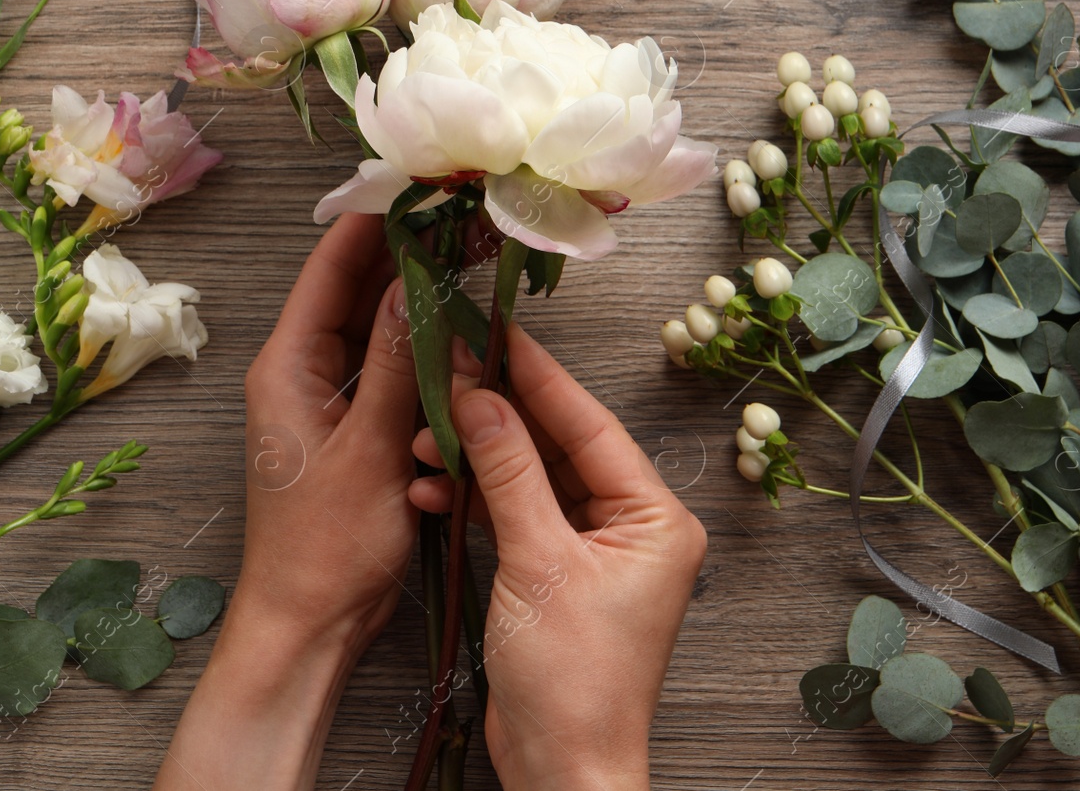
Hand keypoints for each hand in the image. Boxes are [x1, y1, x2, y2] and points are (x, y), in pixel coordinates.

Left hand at [152, 213, 419, 790]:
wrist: (309, 622)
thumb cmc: (326, 545)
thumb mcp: (370, 448)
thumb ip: (398, 364)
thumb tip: (417, 284)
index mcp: (287, 368)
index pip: (329, 270)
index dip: (371, 222)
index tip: (418, 184)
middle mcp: (302, 375)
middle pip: (354, 294)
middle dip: (406, 255)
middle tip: (462, 219)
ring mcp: (328, 403)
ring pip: (376, 332)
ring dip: (418, 303)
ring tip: (470, 260)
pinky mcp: (355, 432)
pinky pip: (389, 373)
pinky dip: (421, 353)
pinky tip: (462, 334)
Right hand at [409, 325, 706, 789]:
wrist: (562, 771)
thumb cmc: (574, 683)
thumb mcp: (537, 561)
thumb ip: (508, 472)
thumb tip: (480, 397)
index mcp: (655, 517)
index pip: (590, 424)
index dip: (539, 376)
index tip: (498, 332)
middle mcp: (633, 528)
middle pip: (559, 446)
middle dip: (498, 416)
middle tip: (449, 371)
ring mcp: (595, 553)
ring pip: (532, 479)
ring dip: (478, 460)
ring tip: (425, 438)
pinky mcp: (558, 576)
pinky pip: (517, 517)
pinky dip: (476, 502)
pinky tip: (432, 487)